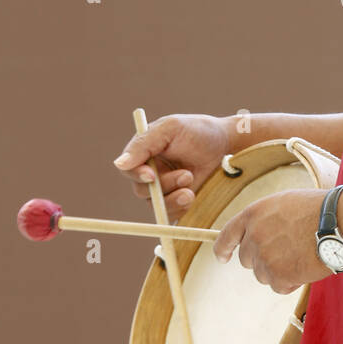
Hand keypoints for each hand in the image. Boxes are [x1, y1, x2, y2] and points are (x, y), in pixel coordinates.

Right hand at [113, 113, 232, 220]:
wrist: (223, 143)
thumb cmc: (196, 131)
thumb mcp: (170, 128)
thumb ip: (144, 144)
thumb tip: (119, 164)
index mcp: (142, 154)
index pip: (128, 170)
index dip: (138, 175)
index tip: (152, 176)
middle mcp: (149, 173)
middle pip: (142, 191)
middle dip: (165, 186)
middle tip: (186, 175)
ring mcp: (162, 189)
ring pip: (156, 206)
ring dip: (174, 199)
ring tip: (191, 182)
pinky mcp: (176, 201)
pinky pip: (170, 215)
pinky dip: (180, 208)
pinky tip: (192, 195)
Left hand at [212, 188, 334, 294]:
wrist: (339, 223)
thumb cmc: (318, 210)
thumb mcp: (284, 203)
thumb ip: (264, 219)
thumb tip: (256, 234)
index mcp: (253, 214)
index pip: (226, 235)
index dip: (223, 249)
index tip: (223, 258)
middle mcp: (254, 236)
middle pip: (246, 259)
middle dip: (261, 259)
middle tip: (286, 252)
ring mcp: (264, 257)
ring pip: (262, 274)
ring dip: (278, 270)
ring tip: (300, 256)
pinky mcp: (278, 276)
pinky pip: (277, 286)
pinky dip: (290, 282)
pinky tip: (305, 268)